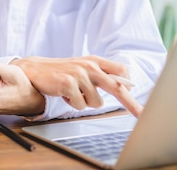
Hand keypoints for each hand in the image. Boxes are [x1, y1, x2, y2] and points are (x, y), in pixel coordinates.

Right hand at [12, 56, 143, 116]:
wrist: (35, 69)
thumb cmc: (62, 71)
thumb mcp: (83, 68)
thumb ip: (102, 74)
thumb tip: (126, 85)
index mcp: (95, 61)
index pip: (121, 71)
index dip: (130, 85)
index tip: (139, 98)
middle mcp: (89, 66)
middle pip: (117, 88)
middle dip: (131, 104)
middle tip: (141, 114)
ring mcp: (79, 74)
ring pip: (96, 102)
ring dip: (85, 102)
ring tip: (73, 92)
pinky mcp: (68, 83)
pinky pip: (80, 105)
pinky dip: (72, 103)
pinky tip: (64, 94)